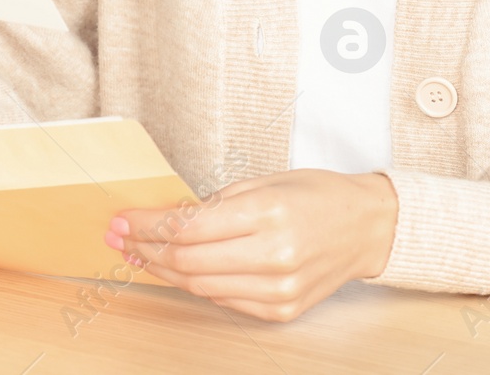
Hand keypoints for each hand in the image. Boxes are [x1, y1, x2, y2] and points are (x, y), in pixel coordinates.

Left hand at [107, 169, 398, 321]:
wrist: (366, 227)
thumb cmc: (318, 195)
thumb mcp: (265, 180)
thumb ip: (215, 202)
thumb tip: (166, 219)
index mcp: (268, 213)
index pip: (187, 227)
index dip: (146, 226)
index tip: (122, 220)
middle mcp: (274, 255)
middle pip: (187, 261)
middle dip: (146, 249)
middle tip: (122, 238)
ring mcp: (279, 288)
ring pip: (200, 287)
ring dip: (166, 270)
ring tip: (144, 255)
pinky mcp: (282, 309)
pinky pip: (224, 300)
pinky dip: (199, 285)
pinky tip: (183, 270)